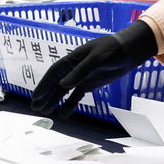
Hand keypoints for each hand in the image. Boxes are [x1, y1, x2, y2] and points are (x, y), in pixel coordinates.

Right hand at [30, 20, 156, 117]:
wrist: (128, 52)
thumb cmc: (112, 50)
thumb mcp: (97, 58)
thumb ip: (80, 72)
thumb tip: (63, 86)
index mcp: (72, 59)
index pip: (54, 73)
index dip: (44, 85)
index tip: (36, 97)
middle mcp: (73, 68)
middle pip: (56, 83)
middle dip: (45, 96)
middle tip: (36, 108)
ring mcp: (80, 77)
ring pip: (64, 91)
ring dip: (55, 101)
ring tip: (46, 112)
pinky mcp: (89, 84)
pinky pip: (76, 96)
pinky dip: (70, 104)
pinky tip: (64, 113)